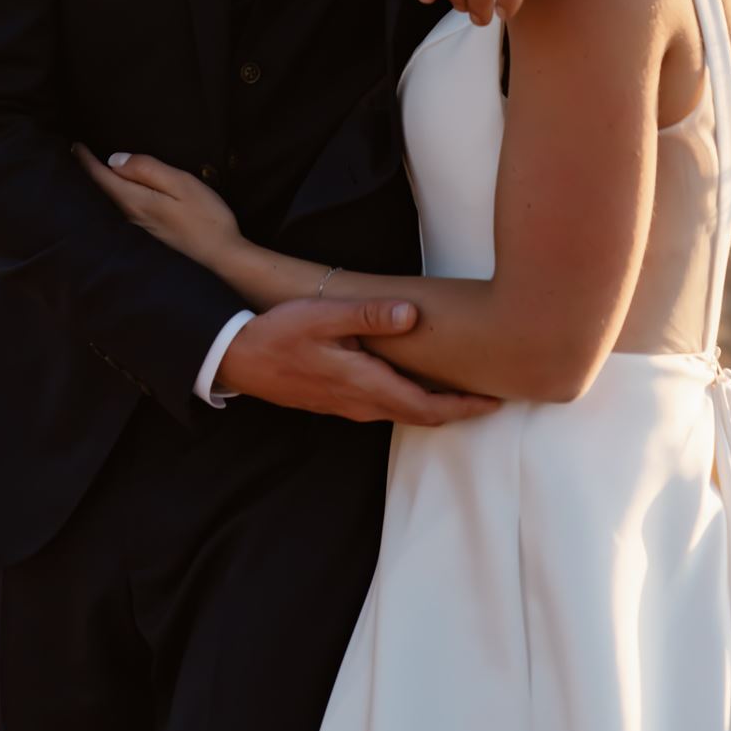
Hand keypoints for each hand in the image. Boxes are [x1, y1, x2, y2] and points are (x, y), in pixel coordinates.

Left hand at [74, 143, 240, 269]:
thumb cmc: (205, 216)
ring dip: (105, 181)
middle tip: (79, 150)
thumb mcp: (180, 184)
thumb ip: (147, 169)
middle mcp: (131, 215)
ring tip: (96, 164)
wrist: (222, 254)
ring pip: (115, 198)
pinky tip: (123, 185)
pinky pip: (126, 204)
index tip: (75, 145)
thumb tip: (114, 159)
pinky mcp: (151, 229)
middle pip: (104, 189)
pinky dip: (119, 190)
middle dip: (91, 170)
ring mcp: (141, 225)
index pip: (102, 177)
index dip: (87, 160)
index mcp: (135, 201)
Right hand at [217, 299, 500, 425]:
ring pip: (401, 412)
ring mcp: (347, 406)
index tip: (495, 402)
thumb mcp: (323, 316)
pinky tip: (415, 382)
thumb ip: (368, 315)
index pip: (425, 406)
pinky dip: (409, 399)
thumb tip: (412, 315)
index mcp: (364, 385)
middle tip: (491, 397)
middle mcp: (360, 404)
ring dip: (434, 406)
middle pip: (420, 415)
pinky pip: (383, 406)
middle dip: (457, 409)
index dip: (463, 407)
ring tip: (462, 389)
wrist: (236, 358)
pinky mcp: (336, 401)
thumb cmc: (278, 334)